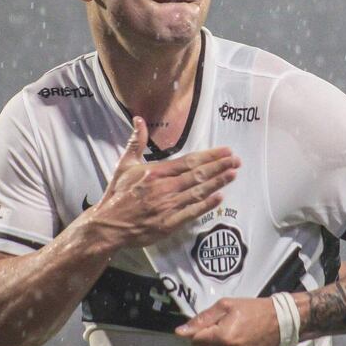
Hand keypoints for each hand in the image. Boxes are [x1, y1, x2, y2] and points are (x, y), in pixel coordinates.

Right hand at [90, 116, 239, 247]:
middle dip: (219, 167)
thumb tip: (139, 119)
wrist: (108, 225)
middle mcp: (165, 188)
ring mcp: (168, 207)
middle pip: (198, 175)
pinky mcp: (168, 224)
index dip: (209, 156)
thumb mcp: (125, 164)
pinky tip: (219, 198)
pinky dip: (206, 205)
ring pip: (198, 192)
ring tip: (233, 174)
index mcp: (156, 172)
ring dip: (217, 183)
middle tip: (236, 161)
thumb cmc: (117, 194)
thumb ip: (136, 142)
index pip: (189, 161)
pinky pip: (192, 213)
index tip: (225, 151)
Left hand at [175, 297, 279, 345]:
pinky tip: (240, 342)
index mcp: (223, 336)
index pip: (195, 340)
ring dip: (220, 344)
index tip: (208, 323)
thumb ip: (203, 318)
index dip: (199, 330)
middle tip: (227, 323)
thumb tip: (181, 331)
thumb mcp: (226, 305)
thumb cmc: (253, 310)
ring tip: (236, 331)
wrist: (279, 322)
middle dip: (211, 335)